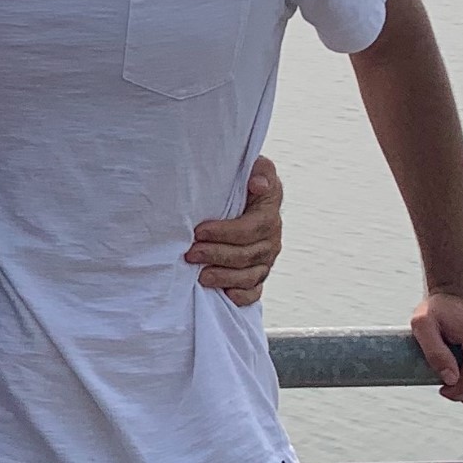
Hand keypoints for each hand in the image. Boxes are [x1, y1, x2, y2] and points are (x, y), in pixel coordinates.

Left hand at [186, 155, 282, 306]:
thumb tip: (257, 184)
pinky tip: (226, 294)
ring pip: (250, 275)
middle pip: (247, 254)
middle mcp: (272, 239)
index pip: (251, 228)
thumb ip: (259, 171)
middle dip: (217, 255)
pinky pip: (255, 291)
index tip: (199, 231)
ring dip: (224, 277)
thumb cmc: (243, 179)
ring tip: (200, 276)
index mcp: (269, 213)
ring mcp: (266, 259)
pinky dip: (242, 296)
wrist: (245, 195)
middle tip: (191, 254)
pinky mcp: (259, 273)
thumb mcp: (254, 166)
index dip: (225, 232)